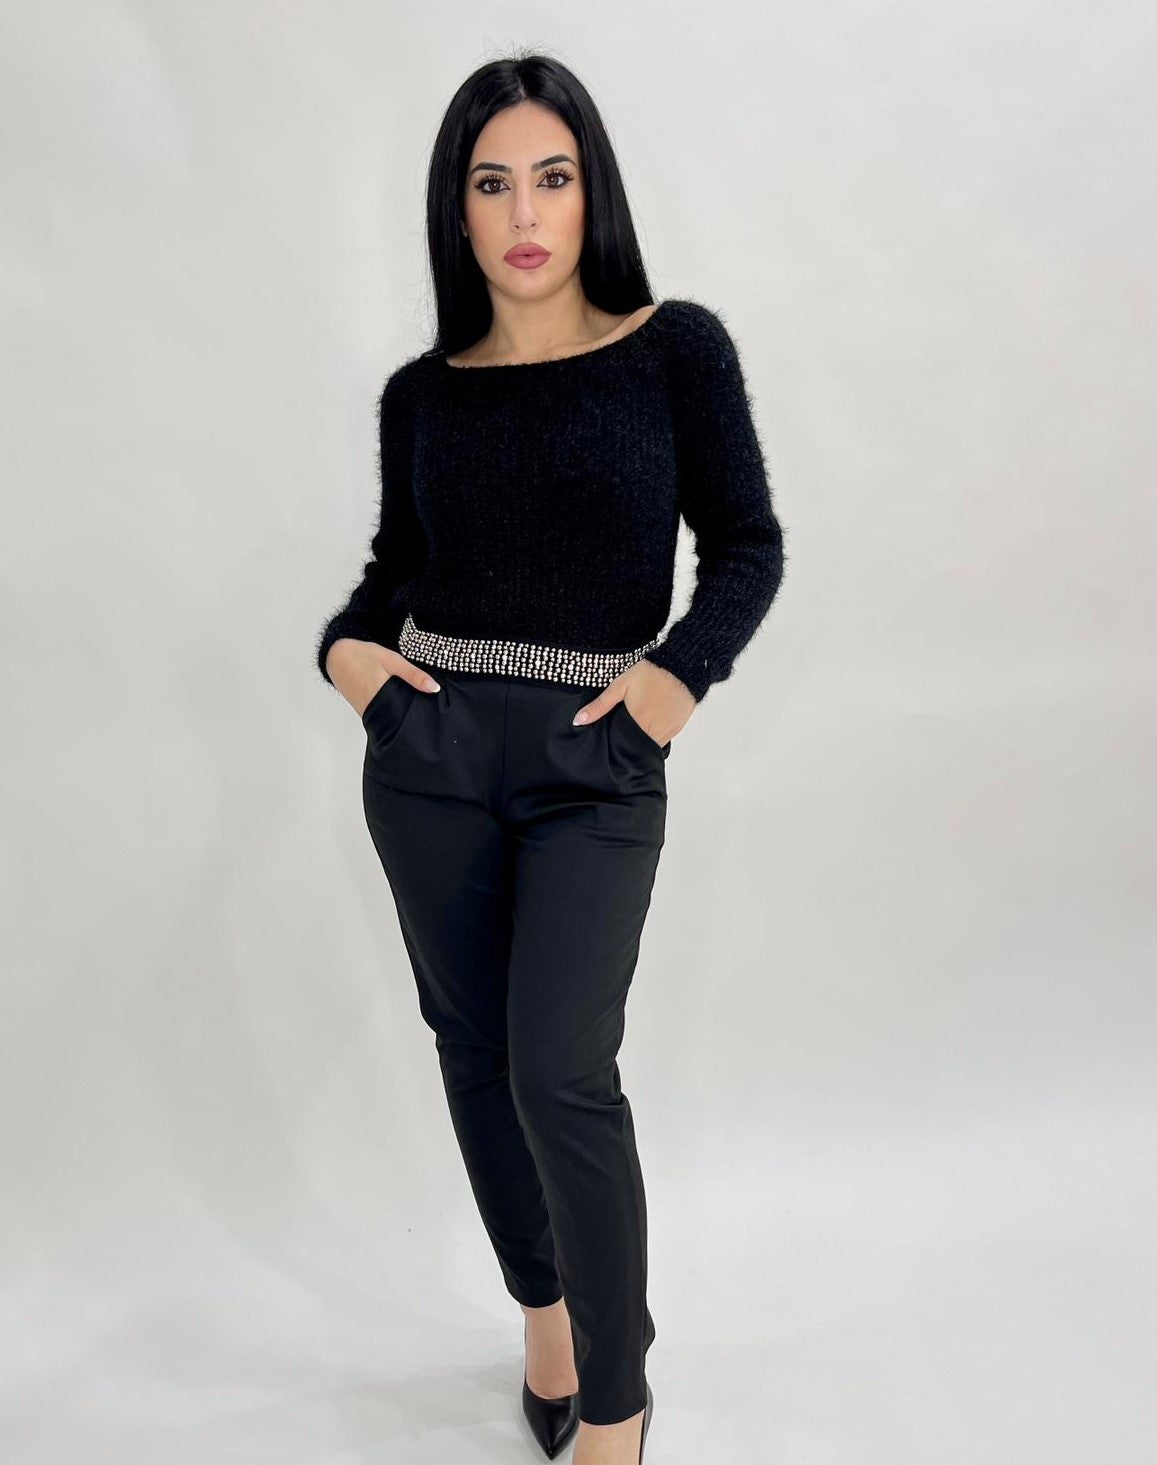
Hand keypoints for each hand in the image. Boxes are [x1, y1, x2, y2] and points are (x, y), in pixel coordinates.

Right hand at [325, 638, 440, 717]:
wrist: (335, 656)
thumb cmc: (363, 655)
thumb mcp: (391, 660)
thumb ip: (413, 675)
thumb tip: (435, 689)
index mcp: (384, 697)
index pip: (408, 715)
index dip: (421, 714)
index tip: (435, 713)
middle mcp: (375, 710)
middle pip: (400, 719)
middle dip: (413, 715)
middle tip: (429, 710)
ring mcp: (368, 712)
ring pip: (391, 718)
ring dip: (402, 714)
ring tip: (415, 706)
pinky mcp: (364, 711)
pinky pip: (381, 715)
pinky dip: (390, 711)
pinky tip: (398, 703)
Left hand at [572, 658, 695, 745]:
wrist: (682, 667)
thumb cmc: (651, 673)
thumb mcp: (620, 685)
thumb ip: (600, 705)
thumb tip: (578, 721)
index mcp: (638, 725)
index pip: (623, 747)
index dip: (616, 745)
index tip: (611, 741)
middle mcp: (654, 733)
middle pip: (637, 748)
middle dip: (628, 743)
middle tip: (622, 732)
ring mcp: (668, 731)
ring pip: (651, 744)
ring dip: (642, 740)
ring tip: (636, 727)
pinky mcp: (678, 728)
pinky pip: (663, 737)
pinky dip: (656, 733)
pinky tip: (651, 722)